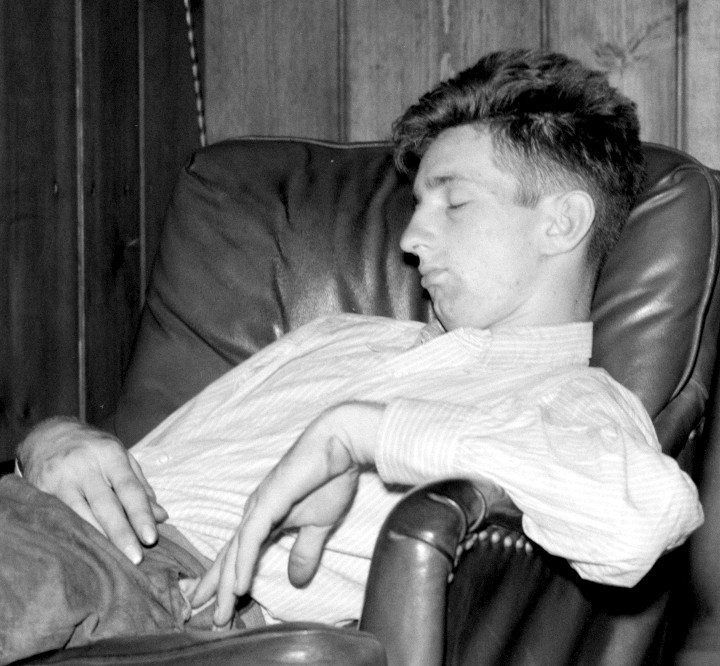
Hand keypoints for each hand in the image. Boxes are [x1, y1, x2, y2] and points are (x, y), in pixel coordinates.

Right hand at [17, 417, 167, 563]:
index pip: (129, 488)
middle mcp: (85, 466)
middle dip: (121, 534)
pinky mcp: (41, 491)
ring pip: (81, 515)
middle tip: (136, 558)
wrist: (47, 434)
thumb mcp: (121, 457)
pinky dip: (74, 534)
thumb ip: (140, 486)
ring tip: (114, 561)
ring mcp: (61, 479)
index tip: (151, 538)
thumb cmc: (93, 449)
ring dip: (98, 539)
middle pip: (106, 505)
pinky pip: (60, 518)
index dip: (140, 514)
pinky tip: (85, 550)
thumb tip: (161, 516)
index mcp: (110, 455)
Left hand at [191, 401, 383, 628]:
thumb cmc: (330, 479)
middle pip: (229, 556)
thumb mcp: (318, 526)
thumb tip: (296, 581)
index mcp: (264, 517)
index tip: (217, 607)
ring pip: (236, 552)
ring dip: (225, 584)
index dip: (226, 581)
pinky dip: (243, 563)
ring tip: (218, 613)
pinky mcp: (268, 502)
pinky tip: (237, 586)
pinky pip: (251, 538)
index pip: (239, 554)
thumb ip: (305, 552)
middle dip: (215, 588)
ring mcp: (259, 507)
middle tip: (200, 616)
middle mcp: (255, 513)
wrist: (339, 445)